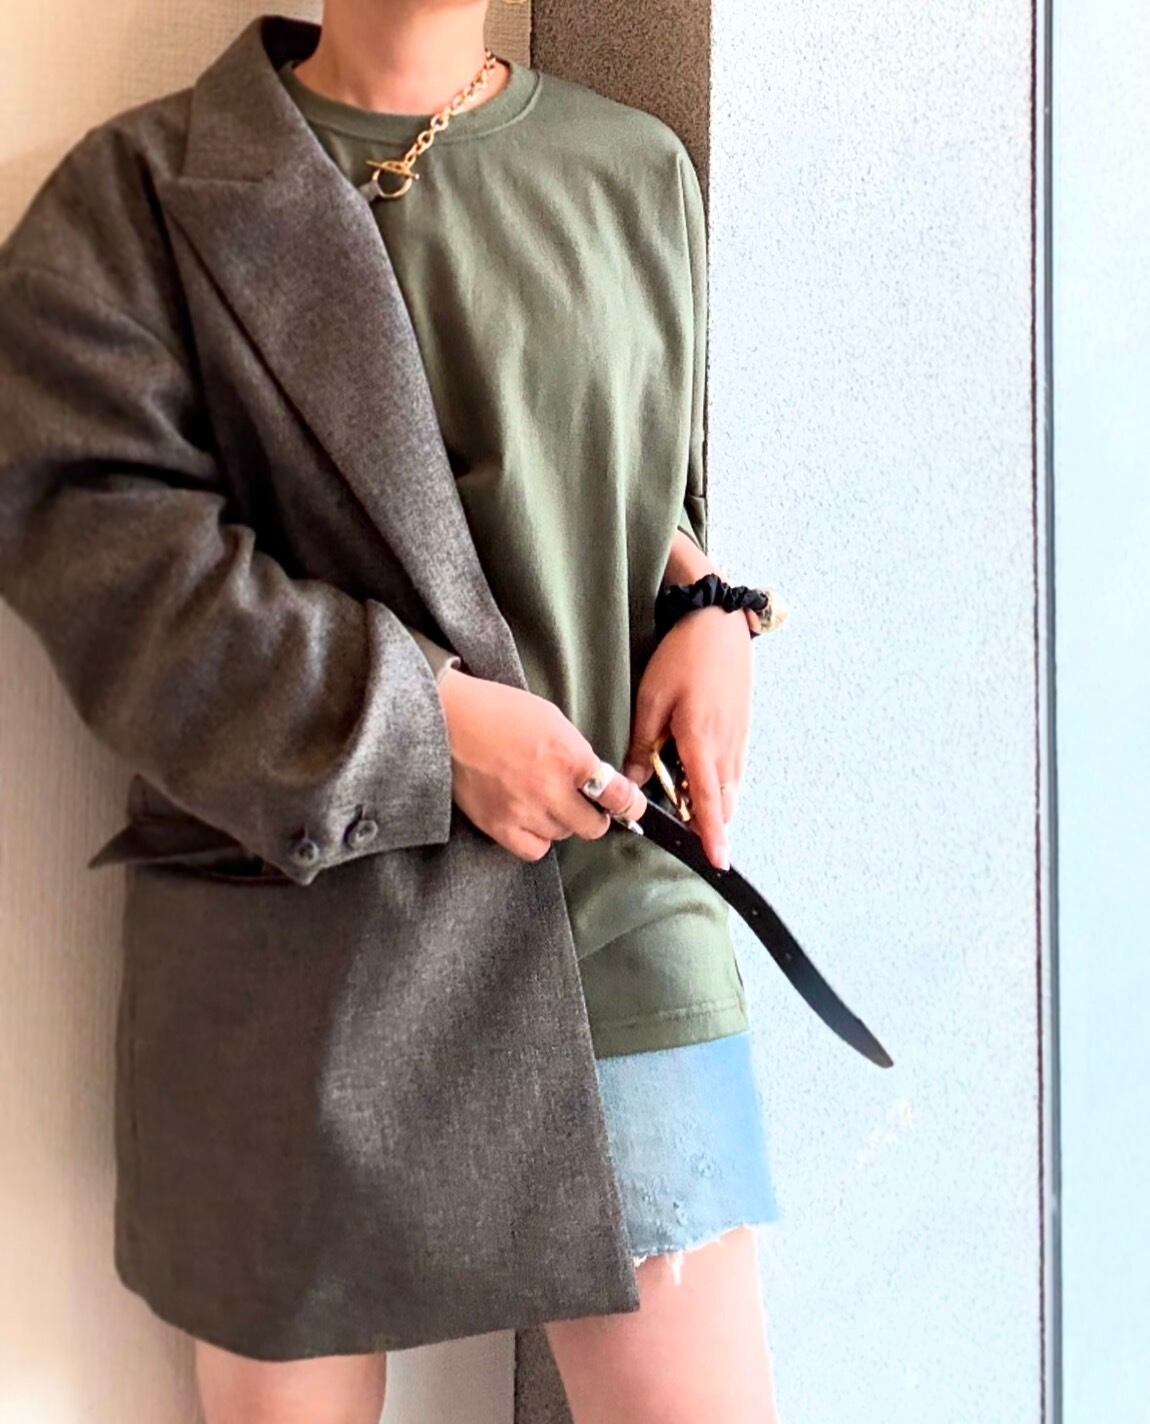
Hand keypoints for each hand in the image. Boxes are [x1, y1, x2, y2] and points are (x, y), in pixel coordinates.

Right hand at [437, 669, 647, 862]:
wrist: (447, 719)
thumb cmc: (497, 710)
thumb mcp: (551, 718)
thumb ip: (578, 752)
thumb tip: (597, 778)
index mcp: (569, 757)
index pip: (617, 795)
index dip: (630, 804)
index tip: (632, 807)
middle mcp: (550, 789)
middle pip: (592, 826)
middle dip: (593, 814)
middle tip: (583, 803)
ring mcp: (524, 811)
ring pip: (563, 835)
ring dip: (561, 822)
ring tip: (544, 800)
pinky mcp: (498, 826)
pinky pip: (534, 850)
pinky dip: (537, 838)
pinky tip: (529, 819)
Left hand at [622, 606, 753, 870]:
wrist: (720, 625)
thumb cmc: (683, 657)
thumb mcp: (652, 698)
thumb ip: (642, 745)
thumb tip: (631, 782)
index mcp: (700, 740)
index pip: (707, 800)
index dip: (712, 834)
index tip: (717, 861)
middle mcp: (726, 745)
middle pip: (723, 803)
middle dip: (709, 826)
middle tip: (687, 837)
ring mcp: (739, 738)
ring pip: (731, 789)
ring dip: (715, 806)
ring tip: (690, 811)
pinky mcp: (743, 730)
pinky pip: (734, 770)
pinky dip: (721, 786)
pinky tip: (702, 781)